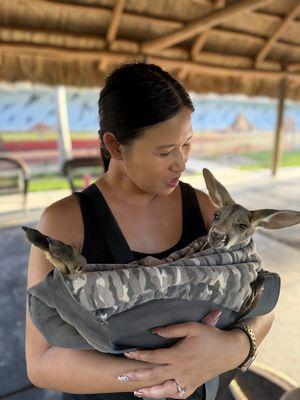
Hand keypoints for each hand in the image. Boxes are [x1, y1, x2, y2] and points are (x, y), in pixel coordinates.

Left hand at [120, 309, 237, 398]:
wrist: (230, 351)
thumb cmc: (210, 336)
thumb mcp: (192, 327)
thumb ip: (171, 330)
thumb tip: (154, 331)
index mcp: (178, 355)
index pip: (153, 357)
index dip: (139, 355)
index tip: (127, 353)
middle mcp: (180, 370)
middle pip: (154, 375)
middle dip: (136, 376)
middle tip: (121, 376)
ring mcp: (187, 380)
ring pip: (164, 391)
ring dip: (149, 392)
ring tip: (137, 391)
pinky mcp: (194, 385)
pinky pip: (179, 395)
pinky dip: (168, 396)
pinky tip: (162, 394)